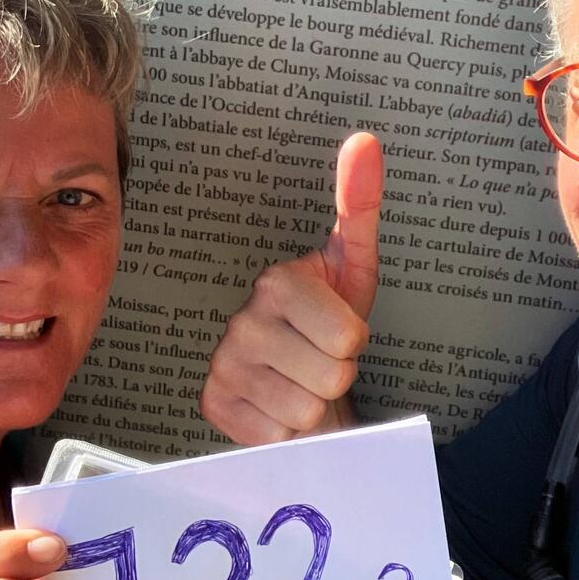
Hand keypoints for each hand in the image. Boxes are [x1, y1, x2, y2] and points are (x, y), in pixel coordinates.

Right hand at [200, 131, 382, 444]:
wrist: (300, 378)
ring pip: (305, 411)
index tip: (338, 331)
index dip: (355, 343)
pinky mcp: (213, 404)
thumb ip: (361, 204)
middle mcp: (242, 318)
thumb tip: (365, 141)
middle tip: (322, 360)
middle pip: (331, 377)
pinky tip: (278, 404)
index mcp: (278, 281)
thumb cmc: (331, 324)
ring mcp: (224, 363)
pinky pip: (276, 438)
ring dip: (314, 405)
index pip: (349, 337)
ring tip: (303, 381)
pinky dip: (286, 432)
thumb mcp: (354, 266)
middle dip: (338, 375)